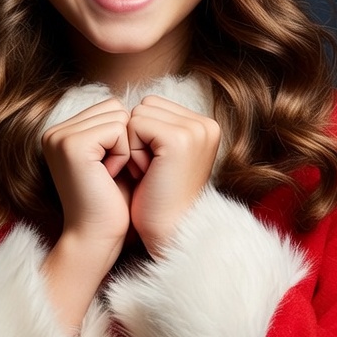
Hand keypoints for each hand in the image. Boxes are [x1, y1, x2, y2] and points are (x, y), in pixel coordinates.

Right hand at [42, 98, 132, 252]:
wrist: (97, 237)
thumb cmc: (111, 202)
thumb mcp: (113, 157)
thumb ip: (116, 129)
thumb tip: (141, 103)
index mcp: (62, 132)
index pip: (110, 107)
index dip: (123, 137)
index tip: (111, 169)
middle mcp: (55, 131)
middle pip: (114, 107)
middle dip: (125, 139)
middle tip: (111, 172)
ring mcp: (60, 136)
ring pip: (118, 116)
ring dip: (124, 147)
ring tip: (109, 174)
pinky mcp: (72, 145)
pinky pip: (117, 129)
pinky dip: (122, 153)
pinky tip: (109, 176)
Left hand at [126, 95, 220, 255]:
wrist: (167, 233)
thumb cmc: (157, 199)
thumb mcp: (162, 154)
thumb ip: (158, 124)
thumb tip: (130, 103)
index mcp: (205, 125)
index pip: (153, 105)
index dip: (143, 136)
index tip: (156, 167)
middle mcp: (206, 124)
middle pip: (145, 105)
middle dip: (138, 138)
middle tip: (152, 172)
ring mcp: (195, 130)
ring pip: (138, 114)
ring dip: (133, 145)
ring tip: (150, 173)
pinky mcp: (179, 139)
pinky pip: (135, 126)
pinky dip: (132, 151)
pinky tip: (147, 174)